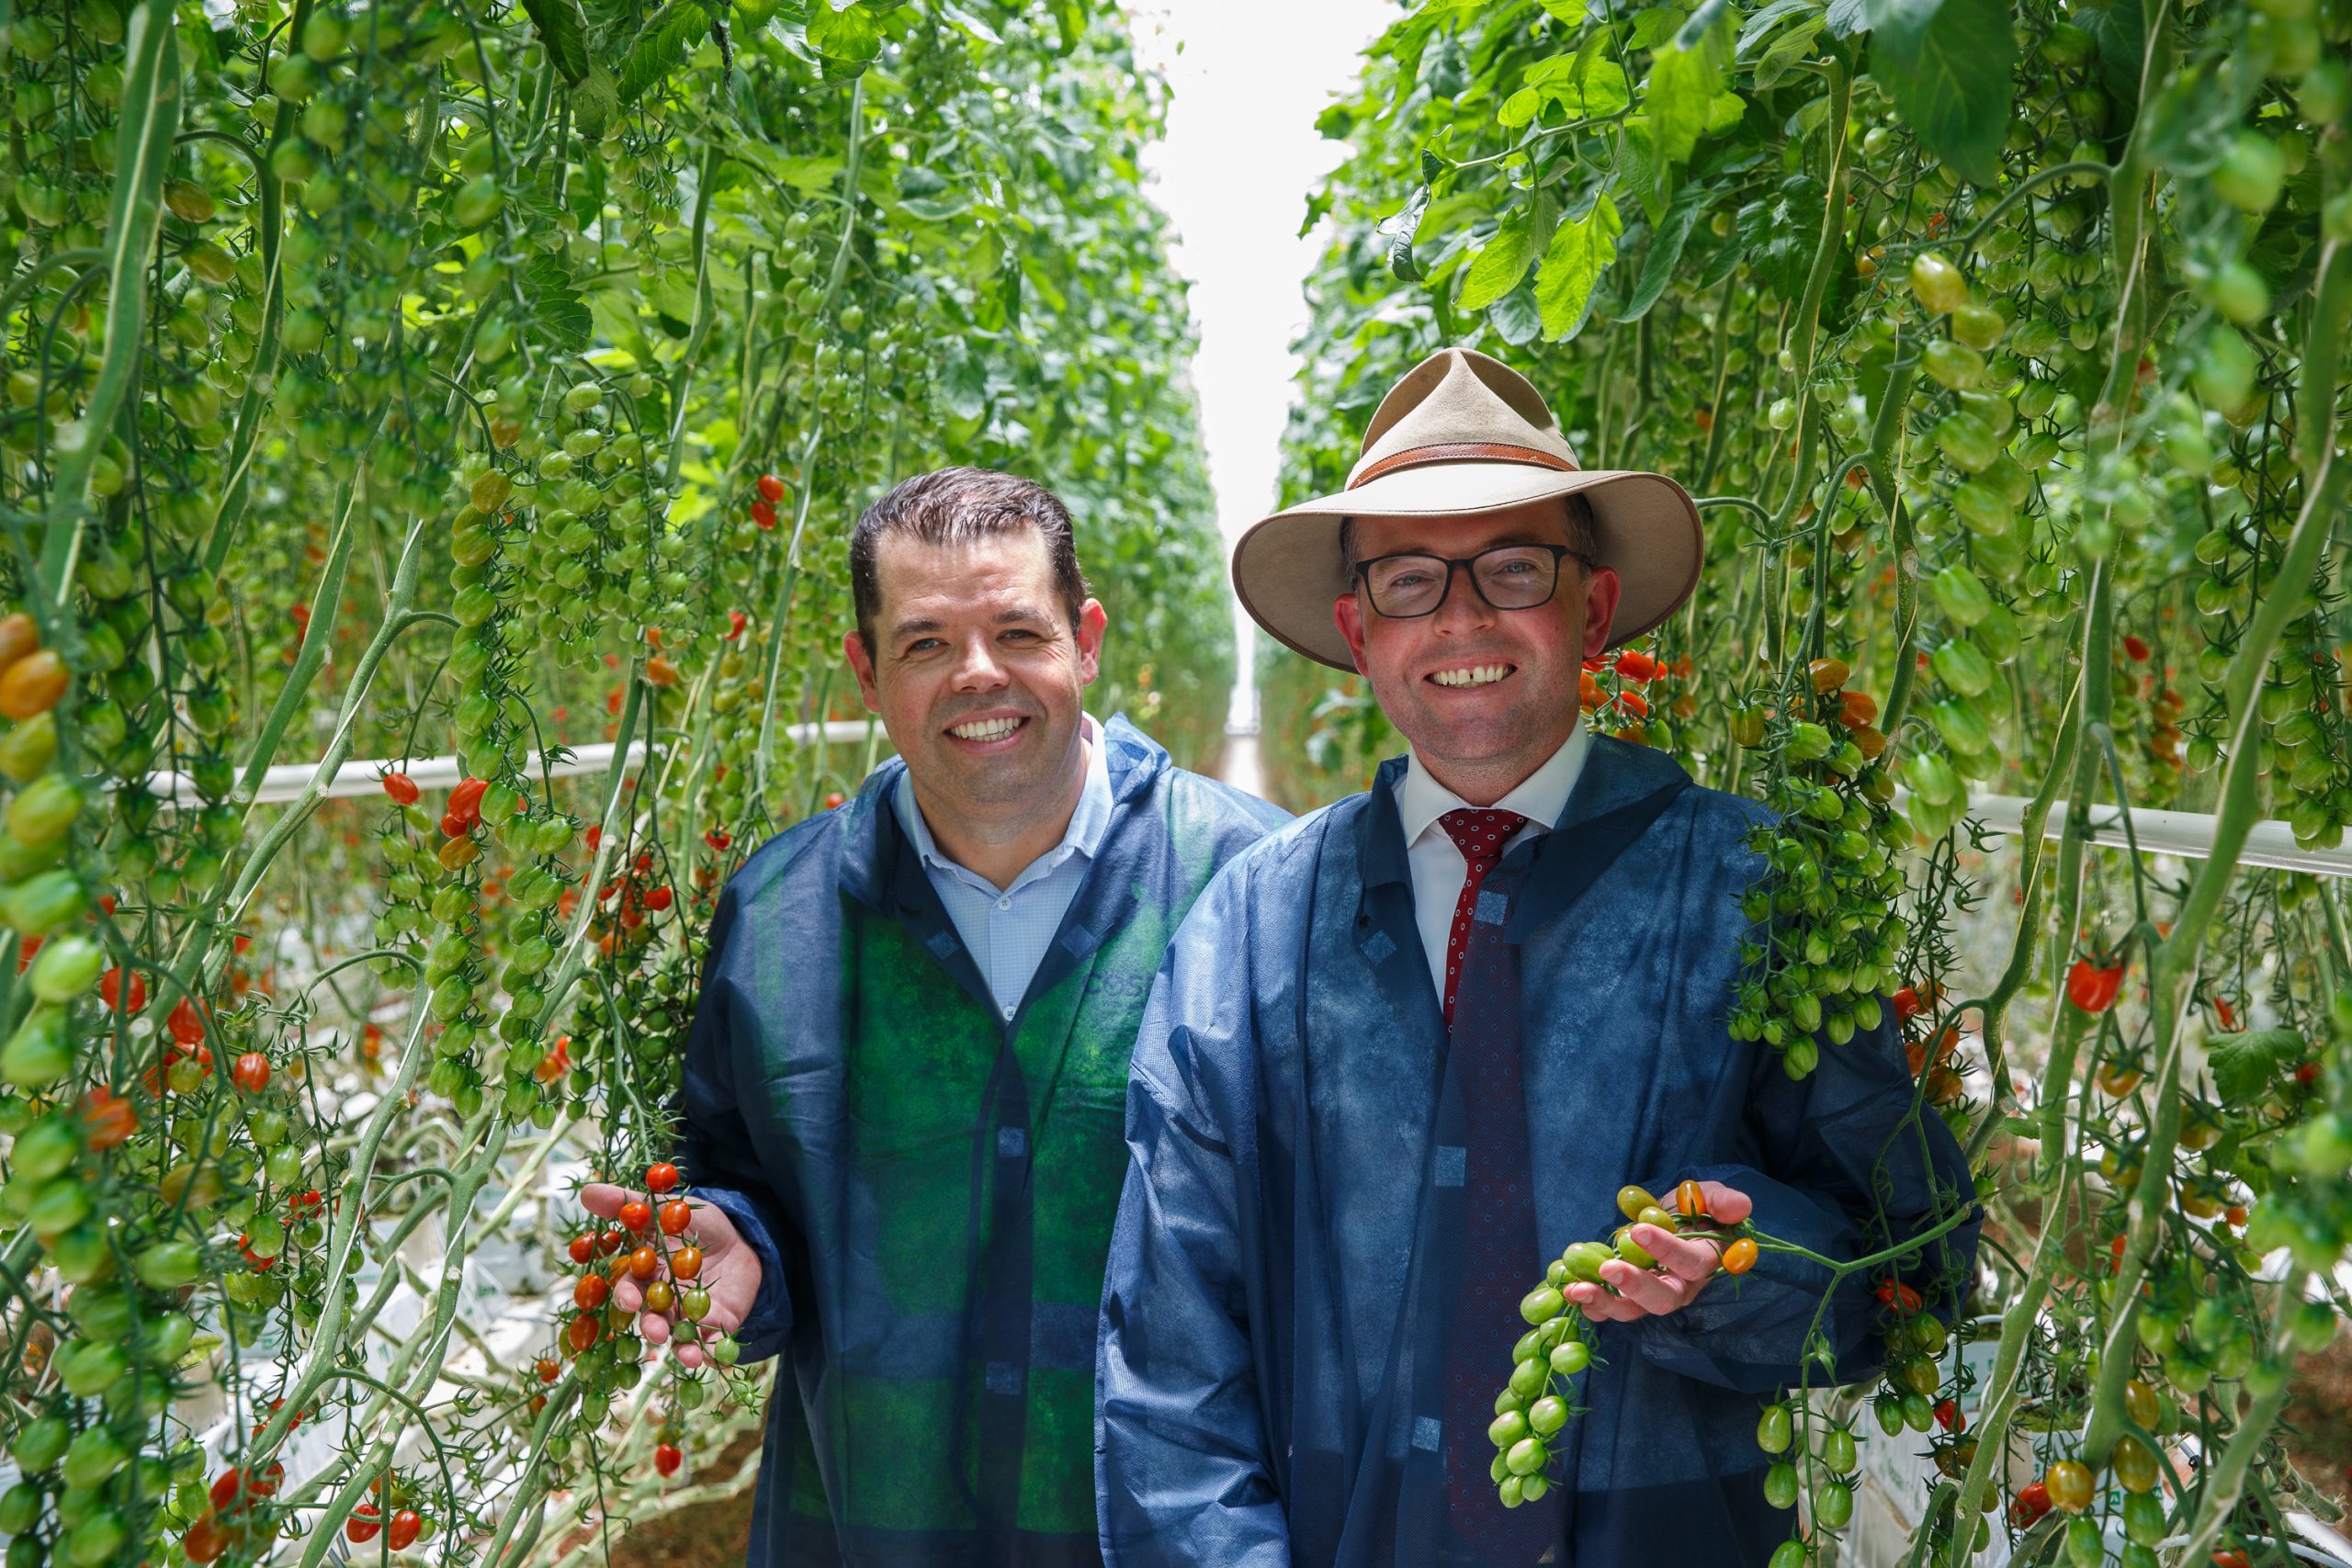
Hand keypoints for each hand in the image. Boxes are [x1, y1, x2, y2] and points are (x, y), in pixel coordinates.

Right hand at [579, 1183, 762, 1369]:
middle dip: (651, 1325)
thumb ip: (629, 1203)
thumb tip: (588, 1191)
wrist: (741, 1237)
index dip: (626, 1295)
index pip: (629, 1289)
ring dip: (679, 1347)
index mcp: (645, 1275)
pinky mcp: (716, 1324)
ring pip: (678, 1336)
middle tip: (655, 1328)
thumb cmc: (696, 1224)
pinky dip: (712, 1353)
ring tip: (685, 1353)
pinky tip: (714, 1360)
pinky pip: (711, 1344)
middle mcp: (662, 1301)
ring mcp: (688, 1315)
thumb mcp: (666, 1208)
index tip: (629, 1297)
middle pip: (650, 1318)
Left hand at [1565, 1180, 1753, 1323]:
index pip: (1690, 1262)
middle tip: (1607, 1270)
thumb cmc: (1695, 1207)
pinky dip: (1592, 1307)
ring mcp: (1654, 1295)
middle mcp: (1681, 1286)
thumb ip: (1721, 1201)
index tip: (1638, 1230)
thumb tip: (1741, 1205)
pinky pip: (1612, 1310)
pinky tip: (1573, 1296)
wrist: (1674, 1217)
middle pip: (1663, 1298)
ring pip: (1634, 1310)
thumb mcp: (1708, 1195)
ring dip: (1605, 1303)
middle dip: (1635, 1286)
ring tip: (1577, 1289)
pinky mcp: (1630, 1297)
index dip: (1666, 1249)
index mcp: (1705, 1261)